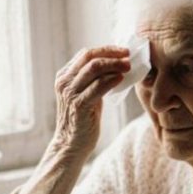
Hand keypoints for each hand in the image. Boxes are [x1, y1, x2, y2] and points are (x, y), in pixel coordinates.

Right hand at [51, 46, 130, 160]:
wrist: (72, 144)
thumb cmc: (84, 118)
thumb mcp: (87, 93)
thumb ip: (95, 79)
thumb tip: (117, 64)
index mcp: (64, 76)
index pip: (86, 53)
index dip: (106, 49)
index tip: (123, 51)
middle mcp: (64, 82)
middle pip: (89, 57)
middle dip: (111, 53)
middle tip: (128, 56)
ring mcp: (70, 93)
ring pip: (94, 68)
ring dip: (114, 64)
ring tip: (128, 66)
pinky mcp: (79, 105)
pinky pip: (98, 86)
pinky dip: (111, 80)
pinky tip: (122, 79)